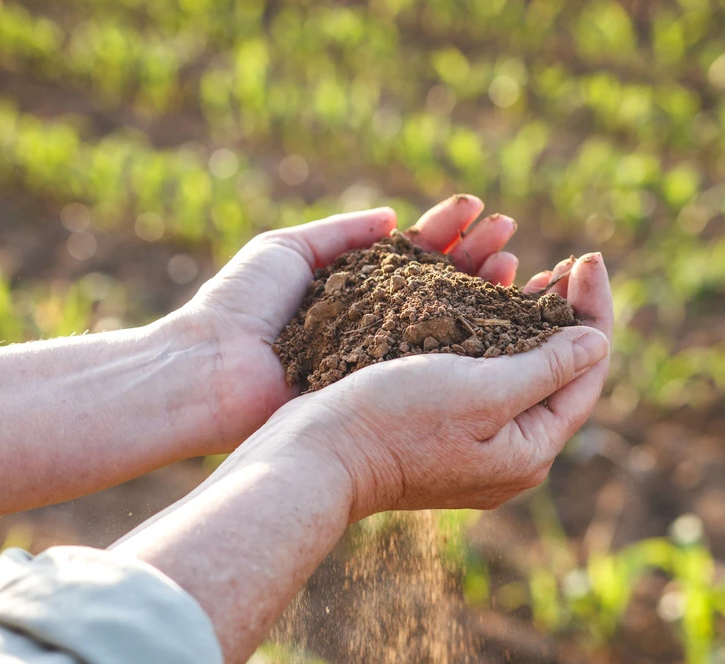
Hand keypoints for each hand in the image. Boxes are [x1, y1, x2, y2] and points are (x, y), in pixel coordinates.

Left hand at [161, 195, 518, 453]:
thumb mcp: (286, 249)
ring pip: (444, 322)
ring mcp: (379, 359)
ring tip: (513, 263)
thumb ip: (340, 232)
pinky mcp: (379, 392)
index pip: (411, 255)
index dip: (447, 232)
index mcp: (351, 288)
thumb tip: (392, 216)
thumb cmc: (239, 307)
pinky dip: (466, 342)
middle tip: (511, 234)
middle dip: (476, 257)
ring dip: (481, 291)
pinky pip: (430, 364)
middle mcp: (373, 324)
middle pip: (438, 285)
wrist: (210, 372)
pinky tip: (496, 317)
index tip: (480, 210)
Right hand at [262, 253, 613, 518]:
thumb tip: (597, 341)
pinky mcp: (443, 434)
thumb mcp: (480, 391)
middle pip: (560, 376)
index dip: (594, 310)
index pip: (586, 373)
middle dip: (569, 315)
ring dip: (534, 323)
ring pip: (522, 375)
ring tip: (538, 274)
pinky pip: (487, 380)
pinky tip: (490, 306)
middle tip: (573, 261)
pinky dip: (496, 339)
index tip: (590, 257)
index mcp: (530, 451)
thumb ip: (545, 368)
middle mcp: (510, 455)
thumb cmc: (395, 422)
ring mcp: (476, 448)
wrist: (317, 457)